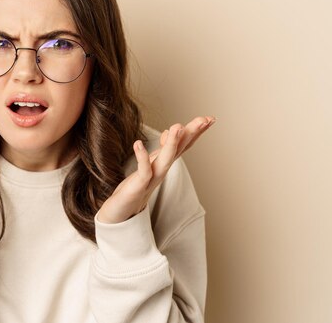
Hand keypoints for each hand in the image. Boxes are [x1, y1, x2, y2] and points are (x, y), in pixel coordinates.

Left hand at [97, 116, 215, 223]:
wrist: (120, 212)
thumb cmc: (136, 186)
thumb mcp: (151, 163)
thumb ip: (161, 150)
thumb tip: (170, 131)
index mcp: (165, 163)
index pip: (184, 145)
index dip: (196, 132)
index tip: (210, 118)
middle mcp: (162, 170)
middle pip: (180, 150)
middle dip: (192, 134)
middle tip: (205, 119)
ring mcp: (151, 179)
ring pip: (165, 160)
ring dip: (172, 144)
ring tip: (177, 126)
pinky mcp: (138, 187)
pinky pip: (143, 171)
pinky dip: (142, 157)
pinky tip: (138, 143)